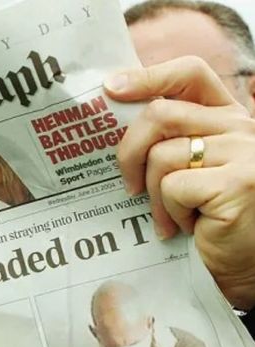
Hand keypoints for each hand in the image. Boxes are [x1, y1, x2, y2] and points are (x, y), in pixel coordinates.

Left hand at [104, 56, 254, 309]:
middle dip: (129, 151)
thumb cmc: (213, 221)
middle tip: (129, 185)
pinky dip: (169, 212)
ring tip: (168, 218)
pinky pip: (173, 187)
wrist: (249, 266)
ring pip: (162, 154)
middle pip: (161, 113)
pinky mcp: (237, 184)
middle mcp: (241, 128)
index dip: (147, 77)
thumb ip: (172, 141)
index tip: (110, 88)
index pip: (190, 74)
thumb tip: (116, 120)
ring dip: (153, 194)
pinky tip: (188, 228)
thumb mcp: (195, 171)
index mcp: (229, 117)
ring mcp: (243, 153)